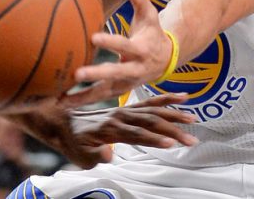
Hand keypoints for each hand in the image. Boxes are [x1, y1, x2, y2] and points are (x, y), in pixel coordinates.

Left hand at [61, 93, 198, 167]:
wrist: (60, 119)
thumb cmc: (71, 141)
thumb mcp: (78, 154)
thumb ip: (94, 156)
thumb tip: (109, 155)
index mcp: (110, 128)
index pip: (136, 134)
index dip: (153, 140)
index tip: (171, 145)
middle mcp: (120, 115)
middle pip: (150, 121)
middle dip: (172, 131)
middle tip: (192, 140)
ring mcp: (125, 110)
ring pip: (154, 110)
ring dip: (174, 115)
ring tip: (193, 119)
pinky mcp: (128, 107)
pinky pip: (150, 102)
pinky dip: (167, 99)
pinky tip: (183, 97)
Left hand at [63, 0, 171, 107]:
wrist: (166, 61)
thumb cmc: (152, 34)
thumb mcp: (150, 16)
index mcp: (140, 50)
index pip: (124, 46)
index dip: (110, 42)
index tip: (93, 37)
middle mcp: (133, 70)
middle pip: (113, 74)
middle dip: (95, 75)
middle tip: (76, 74)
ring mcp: (125, 84)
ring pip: (103, 93)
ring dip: (82, 97)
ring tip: (60, 100)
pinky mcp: (117, 92)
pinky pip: (98, 99)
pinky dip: (80, 102)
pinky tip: (61, 103)